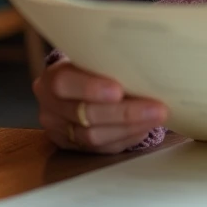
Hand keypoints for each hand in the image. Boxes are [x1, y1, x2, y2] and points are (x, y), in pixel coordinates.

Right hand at [34, 58, 167, 153]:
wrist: (83, 85)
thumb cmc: (95, 66)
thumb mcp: (95, 58)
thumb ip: (109, 61)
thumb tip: (146, 61)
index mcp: (52, 78)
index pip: (64, 83)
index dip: (90, 88)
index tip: (119, 90)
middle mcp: (50, 106)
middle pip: (84, 114)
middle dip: (124, 113)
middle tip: (156, 108)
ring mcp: (59, 130)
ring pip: (94, 136)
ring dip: (130, 128)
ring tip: (157, 118)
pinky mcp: (73, 147)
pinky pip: (102, 148)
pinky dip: (126, 138)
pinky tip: (144, 128)